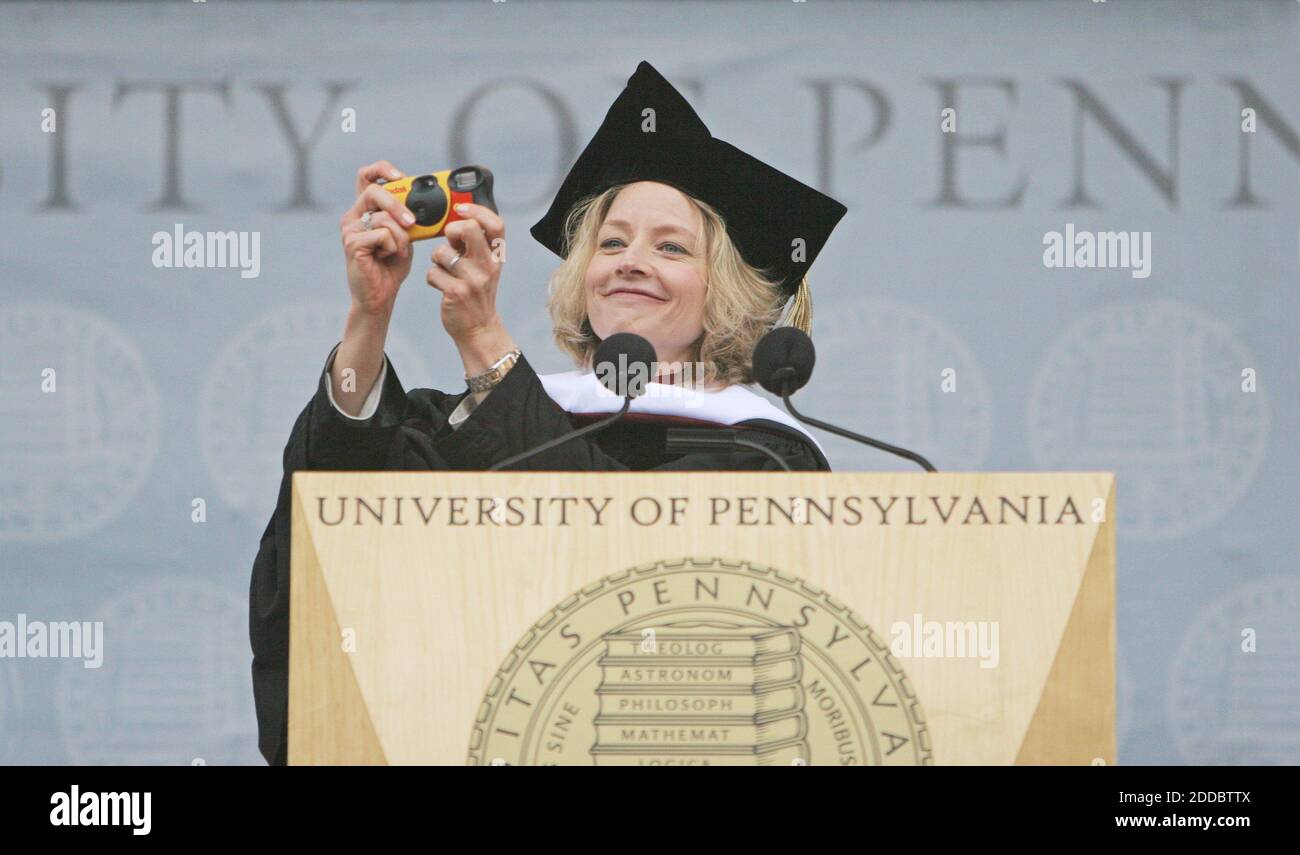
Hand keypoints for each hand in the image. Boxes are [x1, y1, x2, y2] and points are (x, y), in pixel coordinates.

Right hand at [340, 160, 415, 317]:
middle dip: (398, 205)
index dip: (382, 169)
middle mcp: (354, 215)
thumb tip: (427, 201)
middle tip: (412, 222)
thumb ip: (409, 217)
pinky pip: (382, 234)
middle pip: (375, 191)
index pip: (367, 176)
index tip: (400, 175)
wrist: (380, 296)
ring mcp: (350, 229)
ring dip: (401, 236)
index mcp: (366, 209)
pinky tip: (386, 258)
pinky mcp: (352, 244)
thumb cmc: (392, 265)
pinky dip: (393, 247)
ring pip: (383, 217)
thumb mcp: (406, 235)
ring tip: (399, 251)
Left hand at [425, 202, 506, 344]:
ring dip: (437, 260)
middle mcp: (488, 266)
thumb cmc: (477, 293)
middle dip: (451, 230)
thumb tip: (455, 218)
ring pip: (442, 252)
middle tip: (450, 241)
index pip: (496, 224)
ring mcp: (473, 280)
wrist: (479, 328)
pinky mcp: (456, 292)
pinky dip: (433, 277)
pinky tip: (442, 285)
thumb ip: (474, 244)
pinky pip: (432, 272)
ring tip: (446, 271)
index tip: (461, 209)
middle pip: (469, 229)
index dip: (477, 210)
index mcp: (496, 256)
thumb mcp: (484, 267)